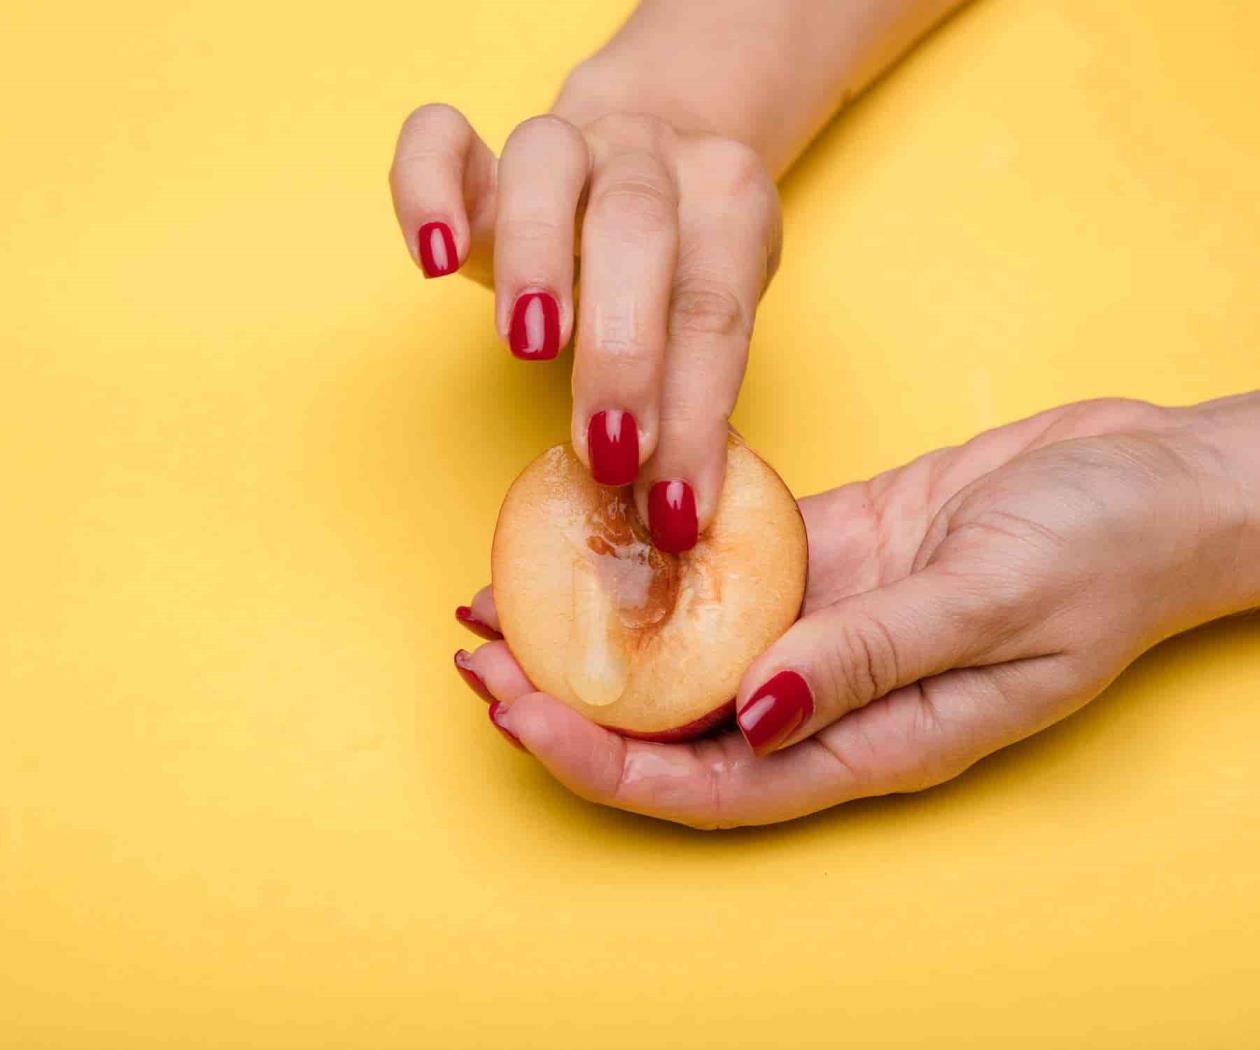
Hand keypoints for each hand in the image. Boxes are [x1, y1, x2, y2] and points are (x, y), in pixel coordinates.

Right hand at [390, 103, 779, 550]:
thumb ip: (693, 399)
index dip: (696, 417)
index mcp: (729, 204)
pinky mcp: (485, 153)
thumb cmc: (683, 269)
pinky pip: (440, 139)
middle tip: (607, 449)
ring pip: (546, 165)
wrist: (658, 149)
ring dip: (537, 258)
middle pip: (639, 231)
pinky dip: (426, 190)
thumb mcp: (710, 322)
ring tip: (528, 346)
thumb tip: (672, 519)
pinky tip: (433, 260)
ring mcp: (570, 143)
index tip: (672, 510)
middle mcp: (651, 159)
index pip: (716, 313)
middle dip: (622, 352)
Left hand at [454, 397, 1256, 827]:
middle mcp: (832, 692)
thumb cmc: (1104, 552)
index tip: (519, 715)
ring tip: (505, 593)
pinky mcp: (828, 552)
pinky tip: (597, 530)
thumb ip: (874, 657)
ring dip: (597, 624)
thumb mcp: (995, 603)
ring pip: (686, 642)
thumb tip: (754, 711)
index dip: (608, 760)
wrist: (1154, 482)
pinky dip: (657, 554)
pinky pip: (724, 563)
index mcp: (875, 738)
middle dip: (570, 698)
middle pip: (676, 720)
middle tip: (478, 653)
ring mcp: (824, 621)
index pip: (713, 781)